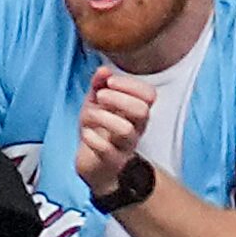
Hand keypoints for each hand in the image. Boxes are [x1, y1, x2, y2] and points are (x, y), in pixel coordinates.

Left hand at [72, 65, 154, 192]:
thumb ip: (99, 85)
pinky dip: (92, 138)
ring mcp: (125, 147)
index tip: (110, 82)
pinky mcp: (111, 162)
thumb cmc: (99, 132)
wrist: (94, 167)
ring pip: (126, 130)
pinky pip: (106, 150)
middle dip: (118, 98)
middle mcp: (136, 129)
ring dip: (103, 117)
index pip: (149, 95)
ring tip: (88, 115)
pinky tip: (85, 133)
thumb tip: (104, 69)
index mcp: (135, 112)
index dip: (131, 85)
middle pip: (142, 111)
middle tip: (100, 97)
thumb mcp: (96, 104)